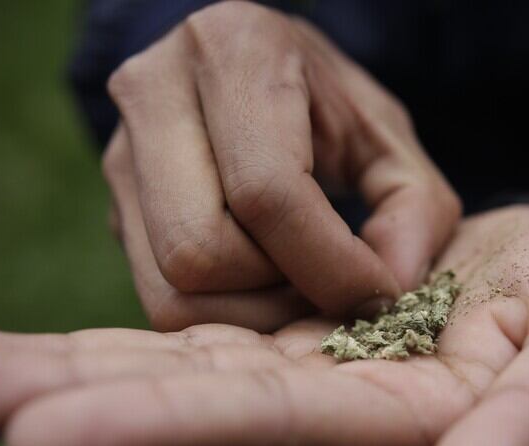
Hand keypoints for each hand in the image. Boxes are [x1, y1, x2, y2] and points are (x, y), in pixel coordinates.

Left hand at [0, 203, 528, 445]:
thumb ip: (527, 438)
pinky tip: (32, 349)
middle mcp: (324, 398)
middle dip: (48, 397)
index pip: (252, 420)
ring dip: (49, 367)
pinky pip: (189, 330)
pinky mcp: (296, 321)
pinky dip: (109, 338)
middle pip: (172, 399)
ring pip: (162, 363)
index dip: (144, 425)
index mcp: (389, 416)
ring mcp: (302, 361)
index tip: (29, 432)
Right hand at [103, 1, 459, 330]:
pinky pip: (160, 297)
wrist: (246, 75)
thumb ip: (415, 208)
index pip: (266, 192)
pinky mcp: (113, 206)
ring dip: (248, 309)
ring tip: (294, 277)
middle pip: (201, 253)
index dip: (329, 264)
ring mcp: (119, 153)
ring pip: (171, 290)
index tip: (377, 294)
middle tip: (326, 282)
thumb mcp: (387, 136)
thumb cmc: (324, 105)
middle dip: (278, 293)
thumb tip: (389, 298)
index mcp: (233, 52)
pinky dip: (221, 310)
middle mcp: (154, 93)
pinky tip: (260, 280)